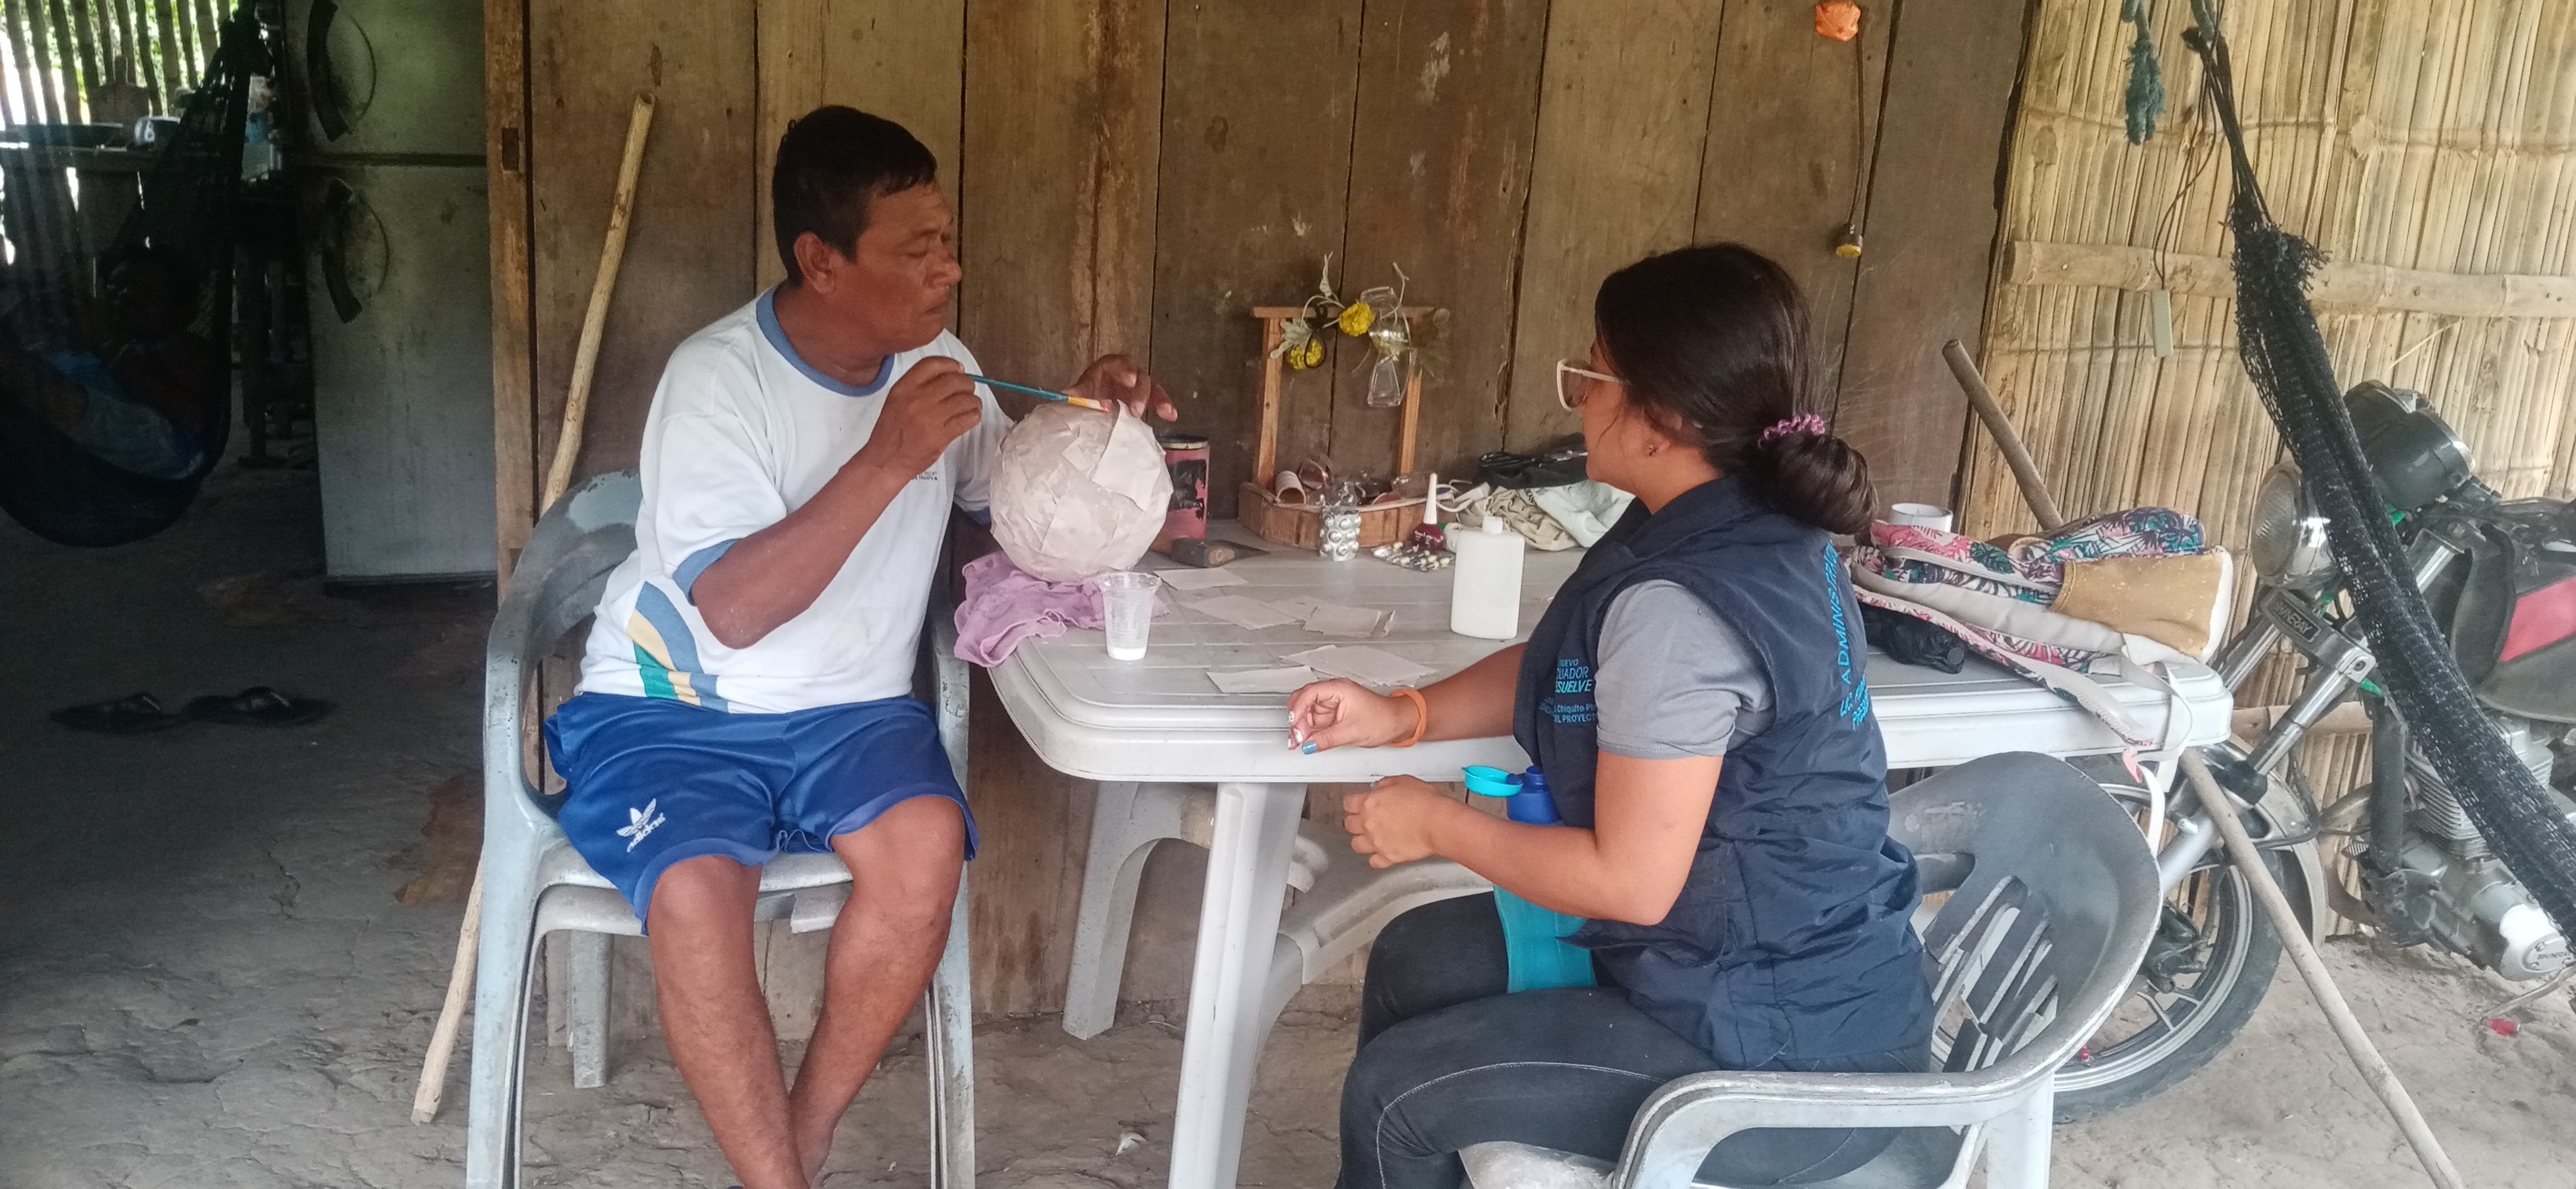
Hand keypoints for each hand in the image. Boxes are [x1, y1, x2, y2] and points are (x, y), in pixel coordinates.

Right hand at [858, 355, 981, 476]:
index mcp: (904, 388)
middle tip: (968, 391)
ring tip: (971, 406)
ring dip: (973, 401)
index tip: (959, 369)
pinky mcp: (942, 435)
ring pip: (965, 399)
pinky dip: (974, 415)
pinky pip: (967, 418)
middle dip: (967, 384)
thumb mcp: (897, 400)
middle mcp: (917, 398)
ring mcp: (930, 417)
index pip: (932, 364)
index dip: (951, 364)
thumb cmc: (892, 431)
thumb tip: (950, 376)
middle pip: (954, 380)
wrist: (886, 461)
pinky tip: (971, 417)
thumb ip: (918, 387)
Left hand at [1066, 353, 1178, 420]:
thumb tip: (1065, 396)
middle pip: (1139, 376)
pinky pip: (1158, 400)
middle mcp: (1127, 373)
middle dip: (1140, 392)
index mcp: (1109, 367)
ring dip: (1159, 399)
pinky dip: (1165, 407)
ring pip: (1152, 387)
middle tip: (1136, 409)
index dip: (1125, 370)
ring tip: (1165, 412)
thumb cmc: (1088, 394)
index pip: (1118, 363)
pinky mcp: (1147, 399)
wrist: (1093, 405)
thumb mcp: (1083, 392)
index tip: (1130, 381)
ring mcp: (1138, 386)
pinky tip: (1172, 416)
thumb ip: (1076, 394)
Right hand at [1288, 679, 1418, 750]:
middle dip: (1297, 719)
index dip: (1298, 709)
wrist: (1398, 723)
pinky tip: (1308, 740)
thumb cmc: (1383, 719)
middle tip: (1295, 737)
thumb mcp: (1351, 732)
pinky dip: (1310, 730)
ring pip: (1308, 711)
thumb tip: (1307, 745)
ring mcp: (1333, 703)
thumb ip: (1326, 739)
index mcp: (1339, 689)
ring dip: (1302, 726)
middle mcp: (1334, 693)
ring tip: (1300, 742)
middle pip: (1304, 701)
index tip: (1294, 725)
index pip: (1309, 693)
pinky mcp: (1334, 713)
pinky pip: (1316, 720)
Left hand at [1343, 776, 1455, 867]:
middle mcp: (1369, 823)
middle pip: (1349, 824)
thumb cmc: (1425, 802)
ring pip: (1356, 844)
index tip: (1355, 804)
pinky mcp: (1387, 857)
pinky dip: (1376, 858)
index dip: (1352, 803)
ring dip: (1362, 840)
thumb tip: (1379, 788)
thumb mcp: (1403, 781)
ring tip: (1370, 837)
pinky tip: (1381, 853)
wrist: (1437, 823)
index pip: (1348, 803)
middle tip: (1363, 819)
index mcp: (1369, 803)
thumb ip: (1385, 785)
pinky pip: (1374, 862)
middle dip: (1355, 821)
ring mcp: (1376, 842)